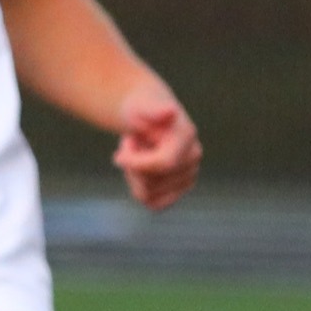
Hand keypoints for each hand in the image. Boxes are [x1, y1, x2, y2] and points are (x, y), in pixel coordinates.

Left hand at [111, 85, 200, 211]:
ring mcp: (190, 174)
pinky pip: (154, 203)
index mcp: (186, 136)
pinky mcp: (181, 189)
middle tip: (131, 145)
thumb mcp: (140, 107)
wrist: (146, 117)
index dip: (136, 164)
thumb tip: (170, 111)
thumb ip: (153, 110)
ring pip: (149, 194)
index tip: (116, 156)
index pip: (163, 164)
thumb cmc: (140, 110)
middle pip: (152, 182)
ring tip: (137, 154)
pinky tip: (141, 170)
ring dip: (134, 175)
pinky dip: (140, 188)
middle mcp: (194, 157)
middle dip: (132, 165)